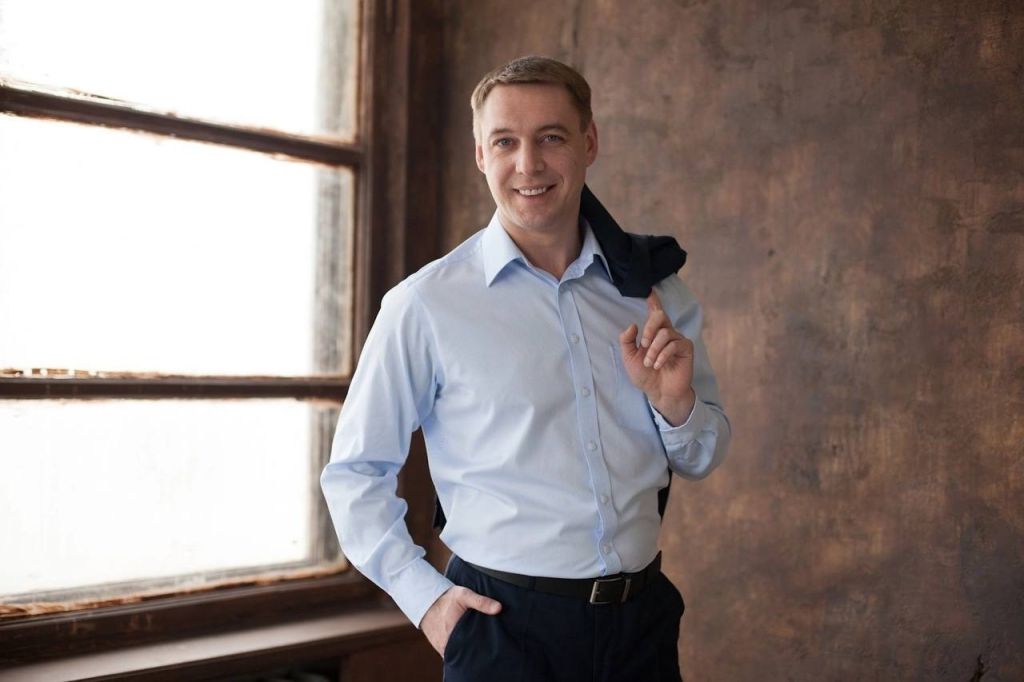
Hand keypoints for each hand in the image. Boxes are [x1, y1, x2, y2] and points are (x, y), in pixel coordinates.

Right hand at [421, 585, 501, 656]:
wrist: (426, 601)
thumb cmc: (445, 599)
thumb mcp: (464, 595)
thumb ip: (481, 602)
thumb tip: (499, 608)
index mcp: (454, 634)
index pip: (473, 648)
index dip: (482, 646)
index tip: (490, 642)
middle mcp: (448, 645)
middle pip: (467, 653)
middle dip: (476, 648)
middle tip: (484, 640)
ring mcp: (444, 648)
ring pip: (460, 654)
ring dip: (467, 650)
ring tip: (476, 641)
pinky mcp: (441, 648)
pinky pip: (453, 654)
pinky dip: (459, 650)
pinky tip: (466, 643)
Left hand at [618, 290, 695, 425]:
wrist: (659, 392)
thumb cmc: (645, 375)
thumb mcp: (629, 358)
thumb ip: (627, 341)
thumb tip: (632, 325)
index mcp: (653, 332)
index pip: (654, 312)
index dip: (653, 300)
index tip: (649, 290)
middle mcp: (667, 333)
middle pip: (660, 316)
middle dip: (649, 328)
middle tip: (643, 344)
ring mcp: (678, 340)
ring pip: (665, 333)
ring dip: (653, 350)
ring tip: (649, 363)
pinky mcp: (686, 349)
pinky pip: (674, 344)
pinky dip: (662, 355)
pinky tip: (658, 365)